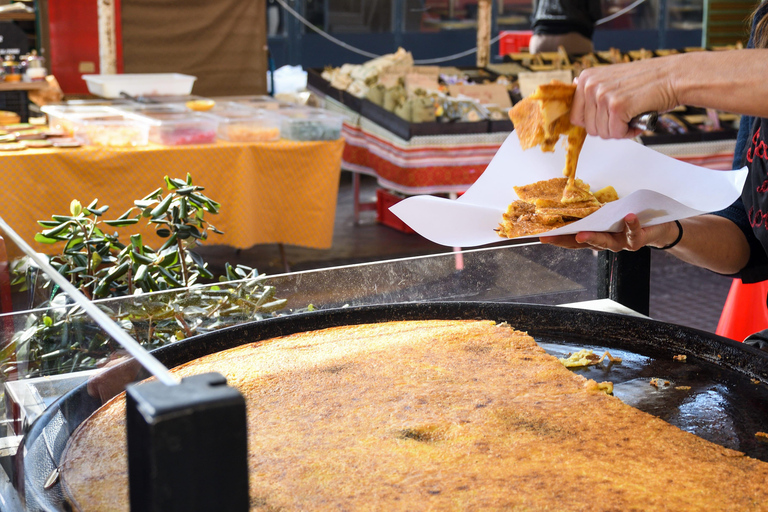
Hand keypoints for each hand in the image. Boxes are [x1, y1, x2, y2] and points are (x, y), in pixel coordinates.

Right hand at [540, 214, 673, 251]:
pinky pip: (633, 232)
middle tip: (552, 238)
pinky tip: (628, 216)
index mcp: (597, 236)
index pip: (574, 240)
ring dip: (594, 237)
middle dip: (568, 240)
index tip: (541, 237)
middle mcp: (606, 243)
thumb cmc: (629, 217)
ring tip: (583, 233)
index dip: (558, 239)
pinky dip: (631, 223)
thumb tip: (572, 197)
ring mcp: (621, 243)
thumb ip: (595, 211)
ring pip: (606, 243)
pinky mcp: (638, 240)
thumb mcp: (610, 213)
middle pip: (585, 244)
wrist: (659, 226)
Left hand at [571, 57, 680, 138]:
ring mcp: (603, 95)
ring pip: (602, 133)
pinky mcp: (617, 106)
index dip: (594, 122)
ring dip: (619, 130)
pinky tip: (637, 119)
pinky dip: (628, 132)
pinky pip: (616, 134)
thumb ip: (593, 91)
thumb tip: (575, 102)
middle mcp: (590, 85)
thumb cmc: (646, 82)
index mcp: (586, 78)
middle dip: (608, 128)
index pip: (575, 116)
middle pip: (588, 128)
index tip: (607, 118)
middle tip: (624, 117)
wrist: (674, 76)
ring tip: (632, 116)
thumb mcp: (611, 80)